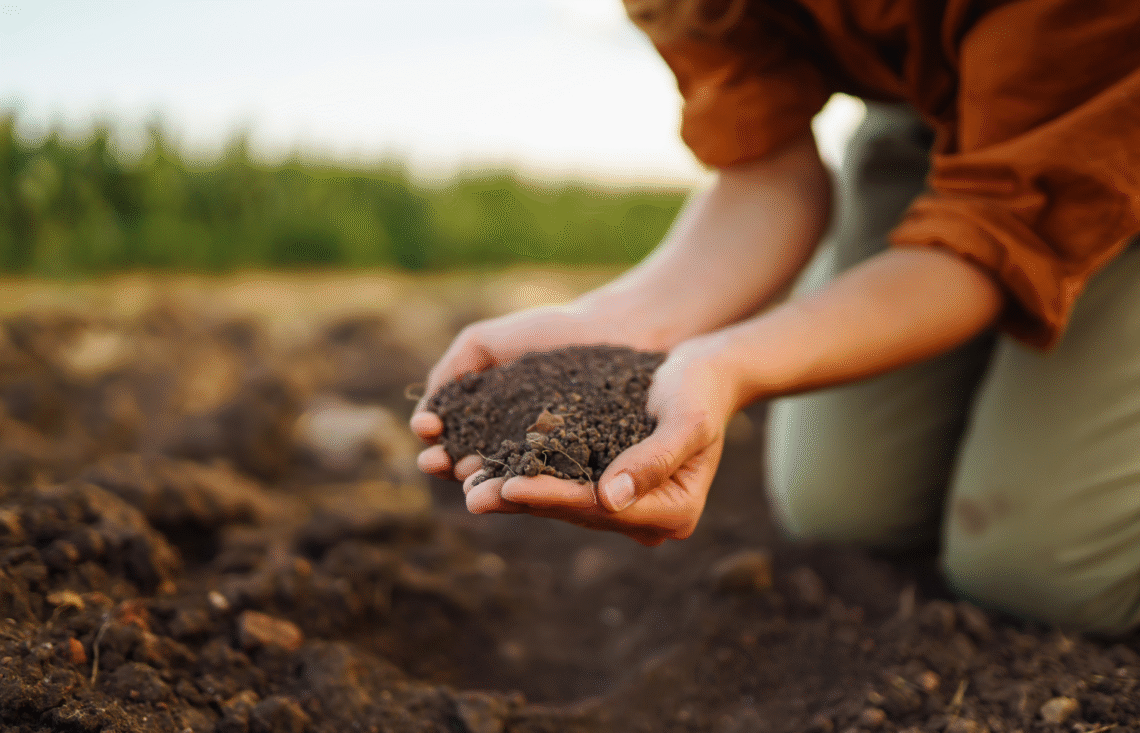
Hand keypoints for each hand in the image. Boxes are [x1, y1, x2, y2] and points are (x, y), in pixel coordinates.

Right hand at [410, 299, 645, 480]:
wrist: (612, 331)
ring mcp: (540, 456)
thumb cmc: (550, 331)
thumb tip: (427, 411)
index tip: (426, 429)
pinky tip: (508, 481)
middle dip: (445, 463)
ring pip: (500, 476)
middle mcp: (507, 441)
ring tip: (465, 477)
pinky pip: (545, 478)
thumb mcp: (486, 341)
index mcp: (484, 415)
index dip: (432, 435)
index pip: (447, 434)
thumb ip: (453, 368)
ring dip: (477, 481)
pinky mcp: (572, 466)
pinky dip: (523, 483)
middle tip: (435, 462)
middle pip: (466, 461)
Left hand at [463, 337, 739, 545]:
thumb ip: (654, 459)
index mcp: (675, 512)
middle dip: (522, 501)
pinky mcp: (608, 486)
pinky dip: (528, 477)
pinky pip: (563, 485)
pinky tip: (489, 469)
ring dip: (515, 495)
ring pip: (563, 504)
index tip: (509, 486)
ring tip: (469, 486)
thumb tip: (610, 499)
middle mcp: (649, 518)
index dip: (552, 497)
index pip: (601, 508)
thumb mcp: (686, 419)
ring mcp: (627, 506)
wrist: (704, 374)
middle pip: (576, 512)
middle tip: (472, 495)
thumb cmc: (700, 390)